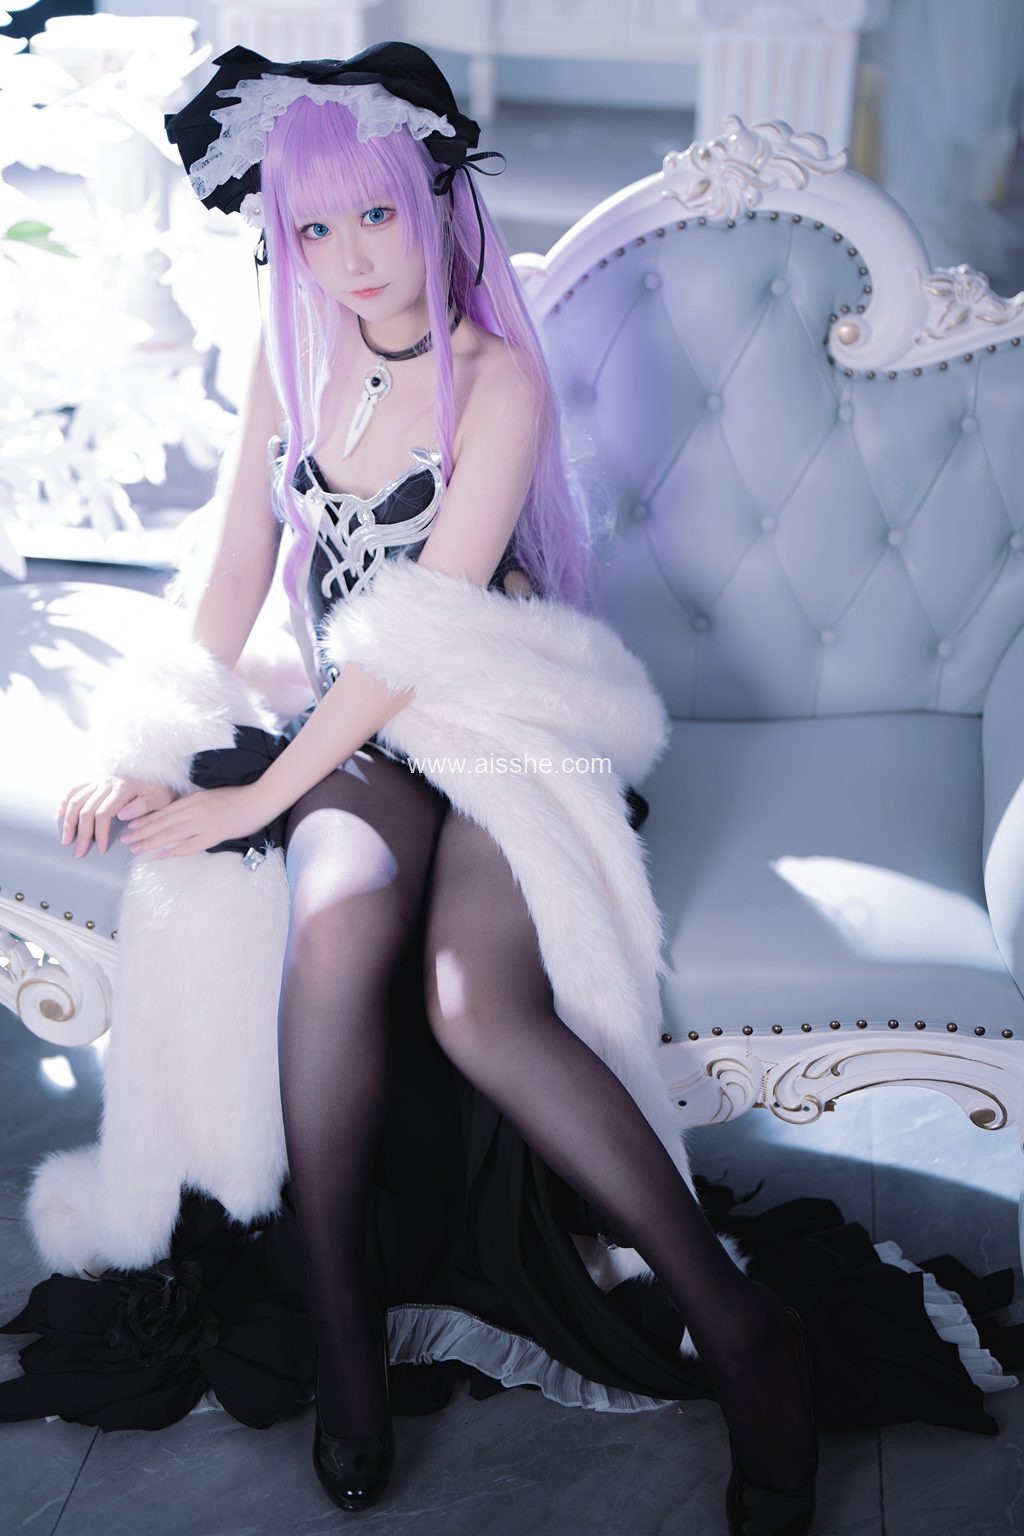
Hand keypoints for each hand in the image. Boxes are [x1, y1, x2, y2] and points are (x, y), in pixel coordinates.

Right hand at [58, 777, 175, 858]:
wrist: (159, 770)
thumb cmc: (161, 788)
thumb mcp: (161, 798)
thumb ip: (144, 806)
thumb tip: (122, 815)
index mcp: (124, 787)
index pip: (104, 813)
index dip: (100, 833)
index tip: (101, 850)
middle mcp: (107, 781)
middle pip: (86, 809)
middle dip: (82, 833)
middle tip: (79, 852)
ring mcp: (98, 779)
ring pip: (76, 800)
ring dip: (68, 821)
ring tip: (66, 840)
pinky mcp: (94, 780)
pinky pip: (74, 789)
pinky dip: (65, 803)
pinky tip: (60, 816)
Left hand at [119, 784, 269, 857]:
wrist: (259, 800)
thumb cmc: (238, 798)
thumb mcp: (211, 796)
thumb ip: (194, 804)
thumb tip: (179, 814)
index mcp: (194, 799)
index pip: (164, 812)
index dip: (146, 820)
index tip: (131, 827)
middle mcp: (195, 810)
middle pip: (163, 823)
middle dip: (142, 832)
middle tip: (125, 841)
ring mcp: (204, 822)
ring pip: (171, 833)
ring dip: (151, 842)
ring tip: (136, 849)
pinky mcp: (215, 834)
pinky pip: (190, 845)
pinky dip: (174, 851)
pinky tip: (161, 855)